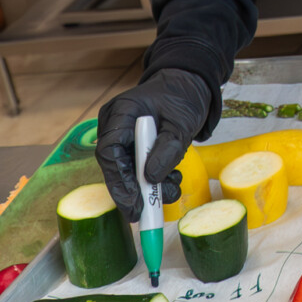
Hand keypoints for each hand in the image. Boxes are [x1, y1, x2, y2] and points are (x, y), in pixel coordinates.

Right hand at [95, 68, 210, 221]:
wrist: (191, 86)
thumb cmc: (184, 96)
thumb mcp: (181, 123)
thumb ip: (167, 150)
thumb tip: (150, 179)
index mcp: (121, 112)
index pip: (110, 152)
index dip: (119, 181)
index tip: (133, 203)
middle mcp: (116, 125)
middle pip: (116, 166)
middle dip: (132, 192)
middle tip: (145, 215)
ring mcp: (124, 135)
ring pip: (128, 170)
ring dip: (149, 187)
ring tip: (171, 191)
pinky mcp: (135, 145)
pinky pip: (139, 168)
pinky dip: (155, 179)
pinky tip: (172, 180)